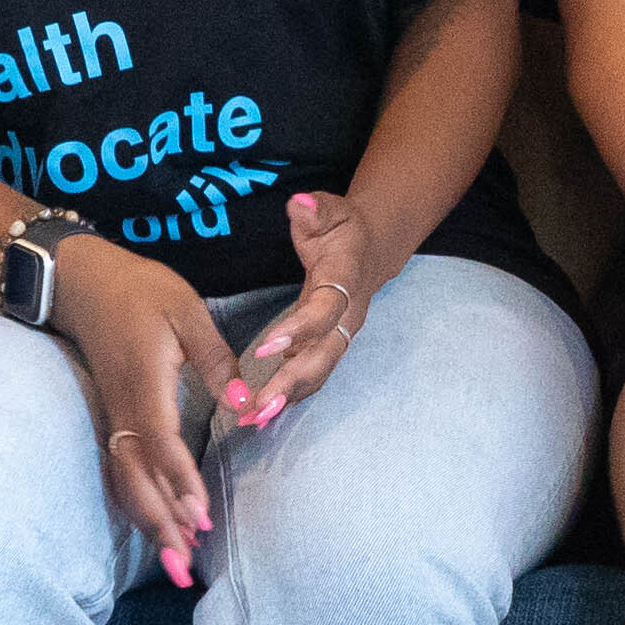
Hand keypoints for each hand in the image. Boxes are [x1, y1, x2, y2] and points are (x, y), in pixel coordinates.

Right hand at [56, 236, 236, 576]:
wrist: (80, 282)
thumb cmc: (138, 290)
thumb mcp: (186, 311)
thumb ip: (216, 358)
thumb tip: (246, 402)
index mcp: (144, 384)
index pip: (161, 442)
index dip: (178, 479)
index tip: (199, 513)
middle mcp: (124, 410)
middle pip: (136, 479)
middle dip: (160, 524)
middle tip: (185, 567)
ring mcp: (114, 417)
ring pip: (126, 481)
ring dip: (150, 522)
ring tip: (176, 563)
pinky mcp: (113, 419)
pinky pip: (121, 471)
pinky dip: (138, 503)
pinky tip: (156, 528)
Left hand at [234, 190, 370, 420]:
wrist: (371, 248)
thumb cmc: (344, 229)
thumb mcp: (332, 209)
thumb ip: (315, 210)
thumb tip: (299, 204)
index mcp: (344, 282)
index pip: (324, 311)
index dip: (299, 330)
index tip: (265, 347)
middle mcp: (346, 316)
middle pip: (324, 355)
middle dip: (292, 382)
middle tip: (259, 406)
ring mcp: (338, 335)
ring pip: (318, 373)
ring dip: (287, 398)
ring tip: (253, 420)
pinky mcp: (326, 346)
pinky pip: (311, 376)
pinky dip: (288, 398)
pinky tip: (260, 416)